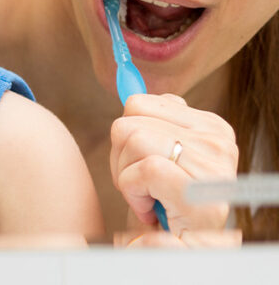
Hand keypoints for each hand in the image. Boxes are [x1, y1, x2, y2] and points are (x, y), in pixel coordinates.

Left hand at [110, 93, 237, 235]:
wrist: (176, 252)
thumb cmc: (162, 205)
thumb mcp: (158, 153)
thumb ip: (152, 120)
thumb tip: (129, 88)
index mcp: (211, 127)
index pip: (138, 103)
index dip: (126, 136)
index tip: (145, 163)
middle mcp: (218, 142)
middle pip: (127, 121)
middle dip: (121, 157)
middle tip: (144, 185)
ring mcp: (212, 166)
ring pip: (131, 139)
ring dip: (125, 175)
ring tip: (148, 196)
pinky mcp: (197, 191)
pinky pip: (141, 169)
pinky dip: (132, 192)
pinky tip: (151, 208)